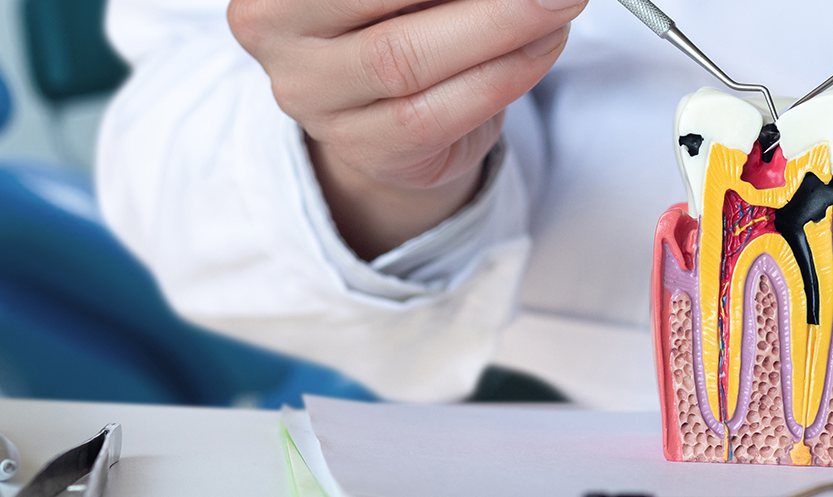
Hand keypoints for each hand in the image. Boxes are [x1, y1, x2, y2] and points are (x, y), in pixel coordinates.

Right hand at [231, 0, 582, 257]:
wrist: (389, 113)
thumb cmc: (399, 18)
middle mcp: (274, 31)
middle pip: (382, 0)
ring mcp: (310, 97)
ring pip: (406, 60)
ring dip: (499, 29)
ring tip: (558, 4)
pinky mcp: (361, 146)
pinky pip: (437, 112)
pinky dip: (503, 74)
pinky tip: (544, 45)